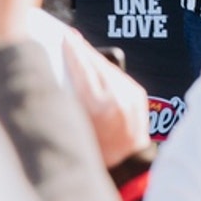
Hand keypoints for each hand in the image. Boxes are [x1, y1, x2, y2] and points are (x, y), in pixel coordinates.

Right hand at [62, 33, 150, 166]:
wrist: (127, 163)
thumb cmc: (96, 151)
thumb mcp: (77, 128)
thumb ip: (72, 101)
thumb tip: (63, 76)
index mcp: (99, 106)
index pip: (83, 69)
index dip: (73, 51)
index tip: (65, 38)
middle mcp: (117, 97)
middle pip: (96, 64)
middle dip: (82, 50)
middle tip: (70, 37)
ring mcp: (130, 95)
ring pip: (108, 67)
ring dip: (94, 57)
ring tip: (80, 47)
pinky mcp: (138, 95)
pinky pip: (118, 75)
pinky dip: (106, 68)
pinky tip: (96, 64)